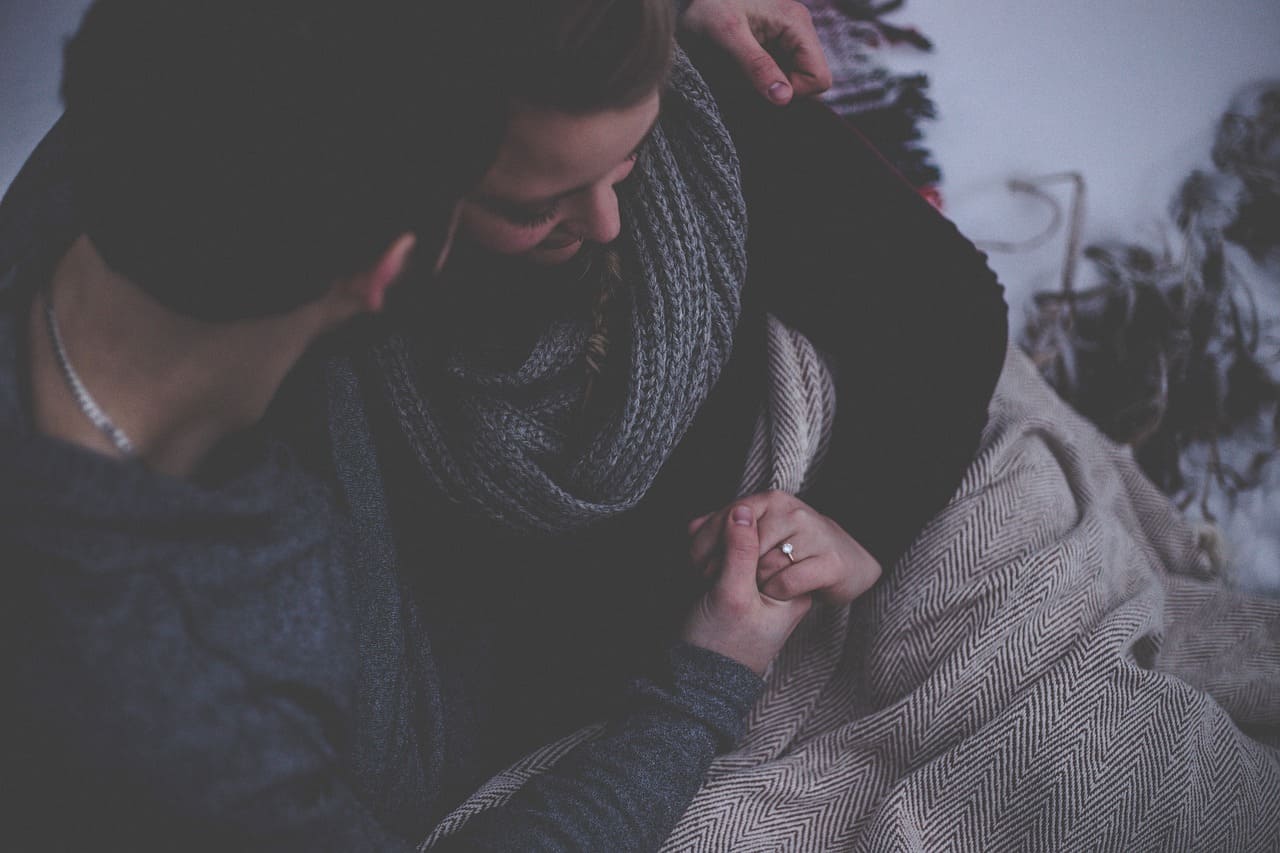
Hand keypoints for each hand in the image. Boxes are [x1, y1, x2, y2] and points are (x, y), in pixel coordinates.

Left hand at [679, 0, 833, 104]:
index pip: (819, 78)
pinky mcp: (775, 42)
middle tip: (745, 80)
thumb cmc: (709, 5)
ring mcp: (788, 36)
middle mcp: (799, 29)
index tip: (762, 88)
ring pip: (792, 78)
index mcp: (796, 23)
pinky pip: (778, 71)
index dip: (794, 92)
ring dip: (767, 84)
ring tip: (739, 73)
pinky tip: (740, 69)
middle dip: (778, 89)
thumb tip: (783, 99)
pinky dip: (760, 78)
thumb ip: (757, 66)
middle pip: (808, 80)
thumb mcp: (728, 36)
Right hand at [681, 504, 811, 674]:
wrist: (696, 678)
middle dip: (722, 542)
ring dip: (709, 547)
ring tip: (697, 575)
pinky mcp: (731, 583)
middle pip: (753, 536)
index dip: (739, 537)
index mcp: (791, 588)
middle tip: (704, 572)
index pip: (771, 537)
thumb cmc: (720, 645)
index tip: (717, 564)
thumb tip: (742, 510)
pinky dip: (704, 553)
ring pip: (734, 542)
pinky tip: (692, 565)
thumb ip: (740, 552)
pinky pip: (721, 553)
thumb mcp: (732, 596)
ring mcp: (753, 583)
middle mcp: (777, 582)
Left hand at [688, 491, 881, 606]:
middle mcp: (792, 510)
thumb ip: (725, 531)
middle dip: (720, 568)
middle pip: (741, 542)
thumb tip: (690, 526)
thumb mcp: (759, 536)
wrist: (852, 563)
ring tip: (744, 591)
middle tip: (712, 585)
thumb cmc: (797, 550)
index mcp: (771, 499)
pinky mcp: (831, 563)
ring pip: (763, 564)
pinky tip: (771, 596)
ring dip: (748, 584)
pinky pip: (786, 582)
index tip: (693, 568)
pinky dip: (774, 593)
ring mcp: (813, 534)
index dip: (703, 544)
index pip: (726, 518)